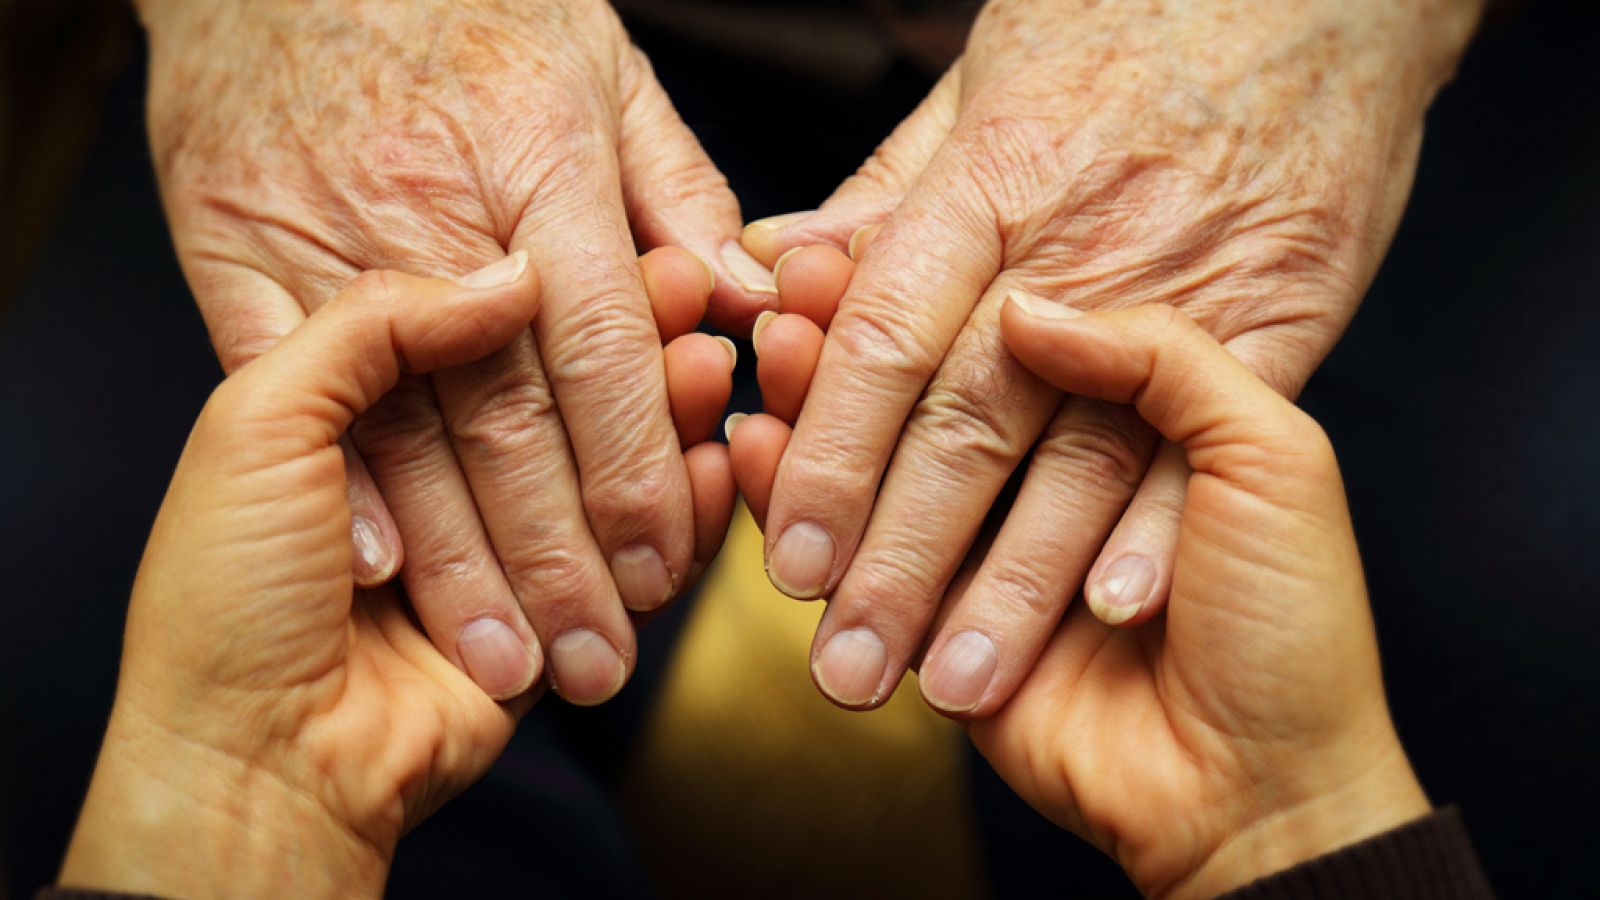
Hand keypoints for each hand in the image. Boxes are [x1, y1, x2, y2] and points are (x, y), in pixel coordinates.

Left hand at [58, 257, 735, 896]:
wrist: (253, 759)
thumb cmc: (226, 595)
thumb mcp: (259, 423)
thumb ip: (373, 327)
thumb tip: (507, 281)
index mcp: (367, 401)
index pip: (489, 323)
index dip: (566, 286)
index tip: (633, 254)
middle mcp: (444, 461)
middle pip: (565, 388)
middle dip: (634, 350)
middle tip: (698, 307)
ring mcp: (509, 539)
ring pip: (611, 461)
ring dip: (669, 420)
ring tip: (712, 372)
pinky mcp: (560, 609)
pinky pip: (641, 554)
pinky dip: (685, 512)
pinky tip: (716, 466)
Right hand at [136, 0, 768, 703]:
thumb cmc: (462, 8)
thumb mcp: (600, 71)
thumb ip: (676, 191)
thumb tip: (740, 296)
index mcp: (541, 161)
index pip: (603, 347)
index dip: (636, 468)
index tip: (662, 561)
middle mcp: (437, 208)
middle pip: (509, 412)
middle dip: (559, 552)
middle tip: (597, 654)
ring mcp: (327, 233)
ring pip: (405, 423)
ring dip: (461, 559)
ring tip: (507, 656)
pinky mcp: (237, 251)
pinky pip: (286, 383)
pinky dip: (340, 479)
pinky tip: (386, 568)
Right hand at [734, 291, 1429, 896]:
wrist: (1270, 789)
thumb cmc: (1295, 623)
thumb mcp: (1273, 459)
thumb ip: (1160, 360)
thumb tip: (1027, 312)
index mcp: (1129, 406)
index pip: (1002, 329)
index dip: (939, 296)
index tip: (849, 265)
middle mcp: (1050, 464)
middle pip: (930, 393)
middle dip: (854, 354)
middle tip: (782, 316)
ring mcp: (990, 545)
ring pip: (883, 465)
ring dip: (815, 420)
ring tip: (760, 374)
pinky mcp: (943, 618)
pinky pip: (854, 552)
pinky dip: (792, 506)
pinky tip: (749, 457)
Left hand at [738, 0, 1483, 712]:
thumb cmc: (1125, 33)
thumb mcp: (980, 91)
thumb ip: (880, 198)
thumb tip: (773, 270)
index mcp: (989, 186)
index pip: (885, 340)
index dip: (831, 455)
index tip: (790, 557)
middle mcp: (1076, 247)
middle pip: (968, 423)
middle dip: (899, 558)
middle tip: (844, 664)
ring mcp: (1181, 288)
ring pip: (1079, 455)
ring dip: (1012, 582)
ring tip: (954, 681)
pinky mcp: (1275, 319)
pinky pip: (1208, 434)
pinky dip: (1160, 524)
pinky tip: (1112, 609)